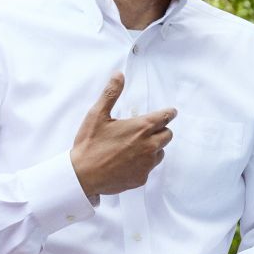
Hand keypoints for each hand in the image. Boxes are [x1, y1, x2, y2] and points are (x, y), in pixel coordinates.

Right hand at [70, 72, 176, 197]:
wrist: (82, 175)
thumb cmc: (90, 144)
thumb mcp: (97, 114)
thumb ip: (111, 93)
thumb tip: (119, 75)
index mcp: (141, 127)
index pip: (165, 117)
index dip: (169, 113)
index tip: (171, 112)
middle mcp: (149, 146)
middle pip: (167, 135)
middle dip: (161, 130)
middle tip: (148, 130)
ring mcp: (147, 164)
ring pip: (160, 152)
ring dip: (154, 148)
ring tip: (136, 147)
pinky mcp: (142, 178)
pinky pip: (149, 168)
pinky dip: (143, 164)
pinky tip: (128, 162)